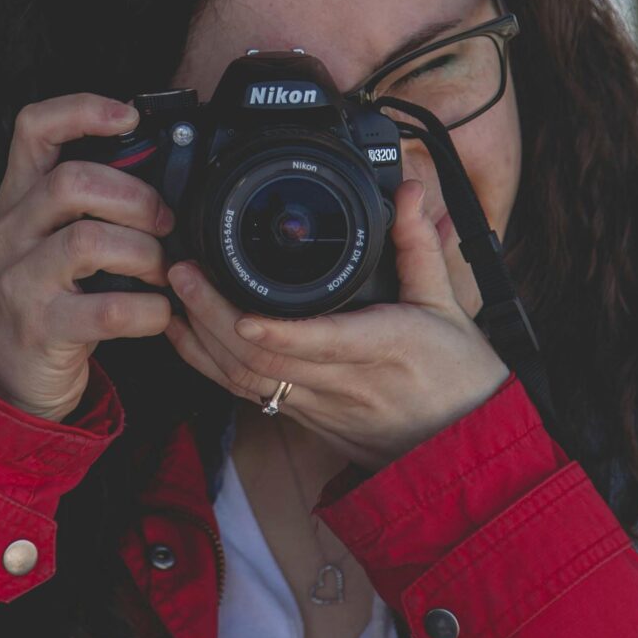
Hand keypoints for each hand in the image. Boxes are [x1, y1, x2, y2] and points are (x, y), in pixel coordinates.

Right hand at [0, 94, 176, 420]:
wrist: (8, 376)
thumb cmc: (47, 298)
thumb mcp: (51, 240)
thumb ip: (88, 205)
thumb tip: (164, 173)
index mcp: (17, 200)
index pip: (33, 129)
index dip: (81, 110)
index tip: (129, 116)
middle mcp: (10, 233)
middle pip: (71, 182)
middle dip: (136, 197)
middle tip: (166, 223)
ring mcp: (20, 281)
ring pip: (89, 242)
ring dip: (146, 254)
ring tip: (163, 271)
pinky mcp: (41, 328)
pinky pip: (108, 311)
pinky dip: (149, 310)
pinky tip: (160, 312)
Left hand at [164, 179, 510, 469]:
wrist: (462, 445)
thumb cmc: (460, 375)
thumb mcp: (449, 305)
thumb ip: (420, 245)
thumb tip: (410, 192)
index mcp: (386, 346)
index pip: (323, 342)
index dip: (277, 331)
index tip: (241, 309)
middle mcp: (346, 382)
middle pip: (266, 360)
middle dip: (214, 318)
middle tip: (183, 273)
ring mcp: (320, 406)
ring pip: (248, 382)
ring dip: (201, 341)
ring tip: (174, 295)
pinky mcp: (306, 420)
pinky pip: (249, 395)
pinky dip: (212, 365)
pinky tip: (187, 336)